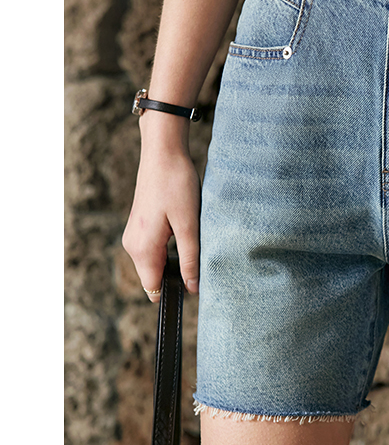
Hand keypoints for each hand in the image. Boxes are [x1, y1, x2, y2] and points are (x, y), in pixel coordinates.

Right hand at [122, 130, 200, 302]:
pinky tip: (183, 233)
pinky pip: (153, 249)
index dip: (173, 292)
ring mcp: (134, 235)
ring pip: (154, 263)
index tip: (195, 288)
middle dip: (176, 276)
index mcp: (142, 249)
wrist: (162, 152)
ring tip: (192, 243)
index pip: (153, 288)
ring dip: (173, 260)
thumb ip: (190, 259)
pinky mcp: (140, 226)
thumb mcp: (189, 225)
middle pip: (154, 277)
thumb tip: (192, 288)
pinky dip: (169, 249)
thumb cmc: (177, 185)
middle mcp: (132, 245)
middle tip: (200, 262)